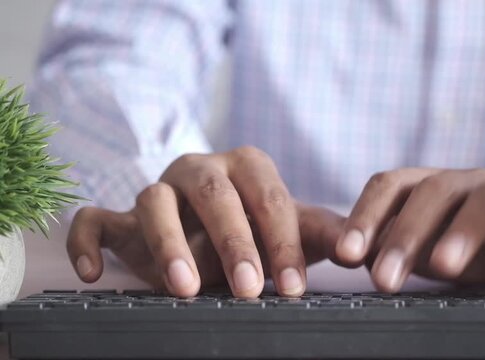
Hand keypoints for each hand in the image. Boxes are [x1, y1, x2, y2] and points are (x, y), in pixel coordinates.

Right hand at [67, 147, 344, 297]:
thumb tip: (357, 249)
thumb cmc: (259, 227)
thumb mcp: (292, 228)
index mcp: (247, 166)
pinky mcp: (122, 216)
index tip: (291, 287)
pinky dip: (88, 241)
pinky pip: (95, 219)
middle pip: (213, 194)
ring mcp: (158, 189)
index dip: (281, 241)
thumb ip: (323, 232)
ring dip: (168, 243)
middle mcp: (200, 169)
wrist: (212, 223)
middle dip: (232, 240)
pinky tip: (96, 274)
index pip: (267, 198)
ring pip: (154, 201)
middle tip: (247, 287)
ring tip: (186, 287)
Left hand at [334, 168, 484, 292]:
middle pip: (432, 193)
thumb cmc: (458, 242)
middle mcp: (465, 184)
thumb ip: (384, 247)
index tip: (345, 255)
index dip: (365, 217)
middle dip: (405, 235)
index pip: (389, 186)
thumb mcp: (418, 246)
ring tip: (444, 267)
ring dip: (464, 233)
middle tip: (384, 280)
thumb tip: (344, 256)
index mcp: (426, 186)